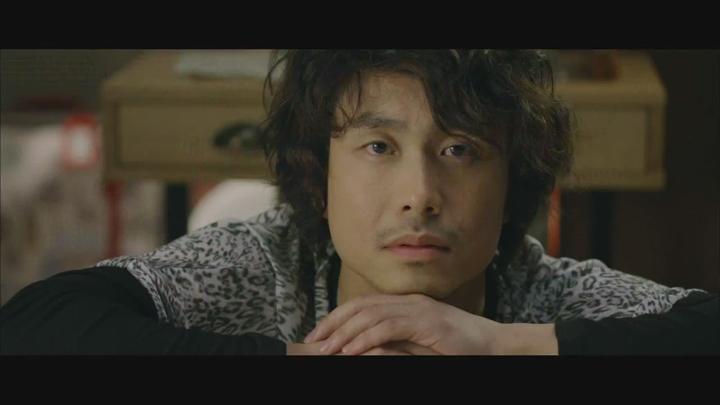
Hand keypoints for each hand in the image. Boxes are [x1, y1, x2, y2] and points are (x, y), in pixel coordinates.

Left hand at [304, 294, 504, 354]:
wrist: (495, 346)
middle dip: (333, 322)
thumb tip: (363, 349)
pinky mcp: (427, 322)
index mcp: (406, 305)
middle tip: (313, 341)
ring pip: (370, 315)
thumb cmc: (459, 350)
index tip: (320, 334)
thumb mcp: (419, 348)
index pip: (363, 305)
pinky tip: (350, 350)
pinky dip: (365, 339)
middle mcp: (409, 302)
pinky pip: (388, 328)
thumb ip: (394, 345)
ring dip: (344, 333)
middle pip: (360, 306)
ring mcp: (418, 310)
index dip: (338, 317)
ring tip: (326, 349)